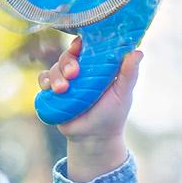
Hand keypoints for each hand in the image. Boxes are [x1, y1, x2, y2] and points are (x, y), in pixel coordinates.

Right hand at [43, 38, 141, 179]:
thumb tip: (138, 52)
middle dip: (67, 61)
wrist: (94, 139)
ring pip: (55, 68)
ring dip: (56, 75)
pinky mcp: (53, 93)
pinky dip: (44, 81)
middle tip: (73, 73)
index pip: (87, 47)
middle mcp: (80, 71)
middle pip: (68, 55)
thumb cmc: (112, 114)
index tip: (80, 45)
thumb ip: (129, 73)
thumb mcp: (123, 93)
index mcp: (96, 66)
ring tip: (63, 89)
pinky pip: (43, 80)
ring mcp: (66, 81)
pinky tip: (50, 89)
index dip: (82, 43)